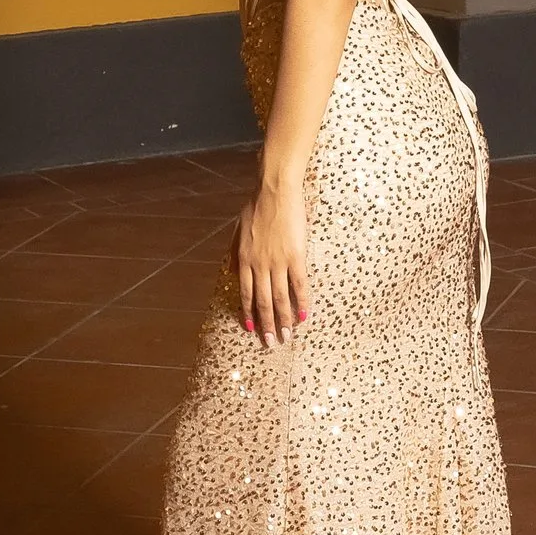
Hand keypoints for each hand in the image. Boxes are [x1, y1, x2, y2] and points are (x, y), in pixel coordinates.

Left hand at [234, 177, 310, 345]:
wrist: (274, 191)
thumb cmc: (256, 207)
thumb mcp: (238, 231)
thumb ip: (235, 253)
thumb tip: (232, 272)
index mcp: (244, 259)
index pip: (245, 294)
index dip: (248, 313)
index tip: (251, 330)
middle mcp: (259, 265)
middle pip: (262, 301)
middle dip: (267, 324)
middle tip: (271, 343)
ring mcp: (278, 262)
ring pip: (280, 298)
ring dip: (284, 320)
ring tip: (287, 336)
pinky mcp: (296, 256)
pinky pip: (299, 285)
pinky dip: (301, 302)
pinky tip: (304, 316)